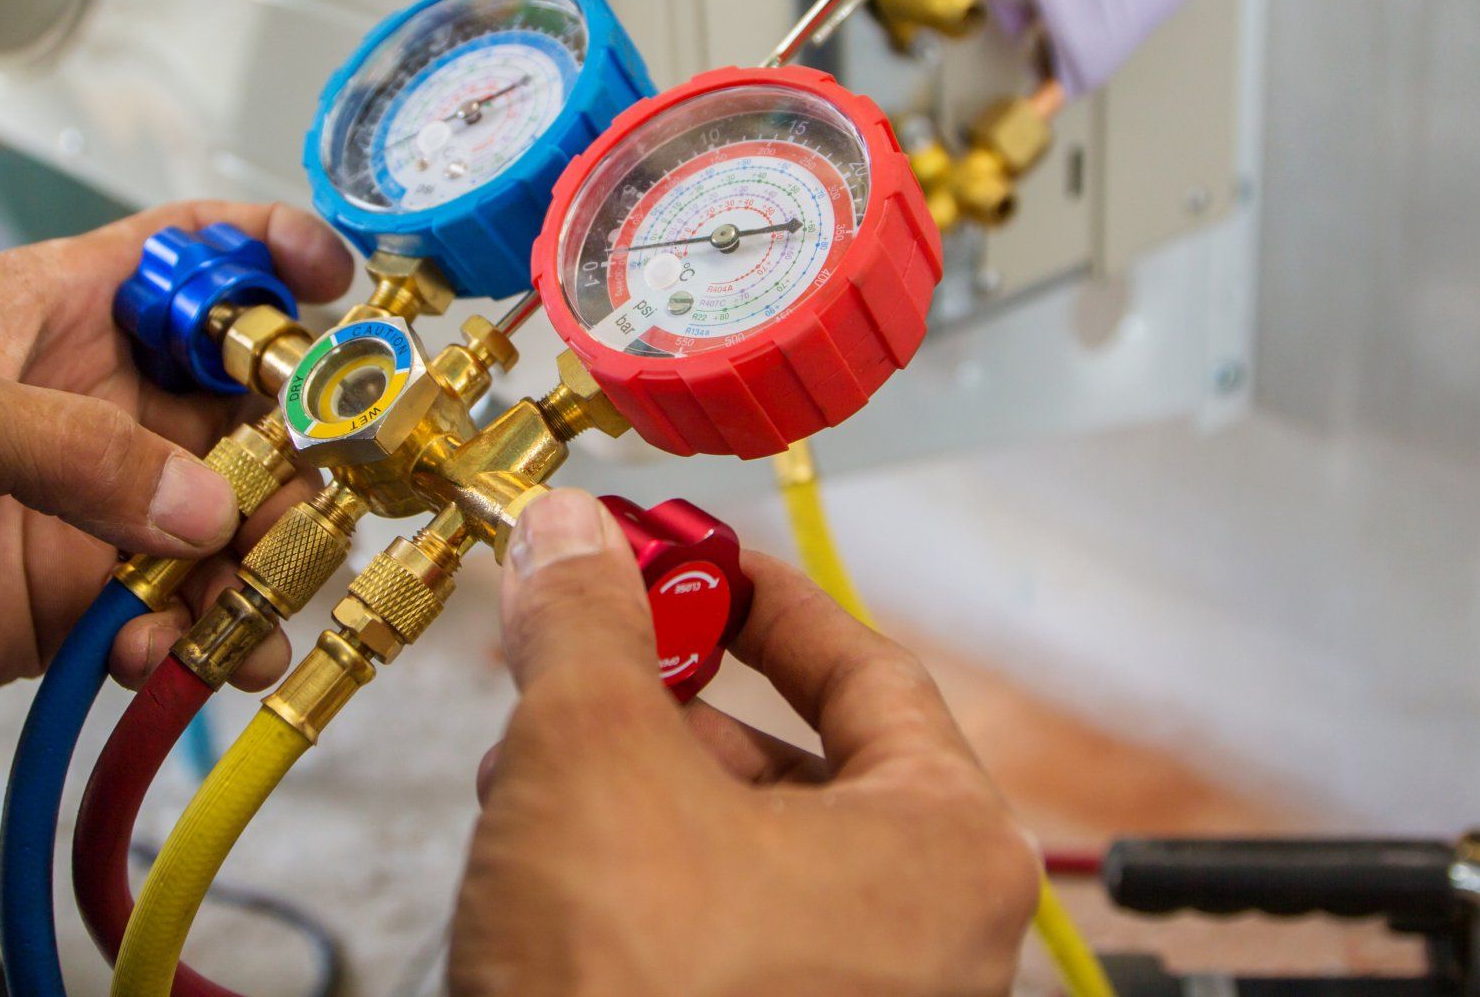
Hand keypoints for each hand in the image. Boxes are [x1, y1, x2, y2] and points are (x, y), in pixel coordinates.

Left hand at [0, 201, 355, 733]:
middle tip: (313, 493)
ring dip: (264, 559)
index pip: (190, 255)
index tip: (340, 285)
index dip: (271, 253)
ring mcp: (99, 505)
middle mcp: (98, 404)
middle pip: (250, 400)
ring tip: (248, 599)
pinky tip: (167, 657)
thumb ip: (68, 448)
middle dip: (300, 443)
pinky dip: (201, 640)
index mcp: (56, 315)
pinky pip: (184, 615)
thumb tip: (202, 508)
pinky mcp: (85, 601)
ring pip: (237, 518)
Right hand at [449, 490, 1037, 996]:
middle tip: (588, 649)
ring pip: (743, 848)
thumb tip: (569, 540)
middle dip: (666, 697)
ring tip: (533, 759)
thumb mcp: (594, 755)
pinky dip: (633, 876)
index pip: (866, 666)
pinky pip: (718, 932)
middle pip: (796, 757)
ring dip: (631, 786)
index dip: (758, 595)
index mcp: (945, 848)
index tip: (687, 559)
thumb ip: (589, 623)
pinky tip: (541, 859)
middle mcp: (929, 939)